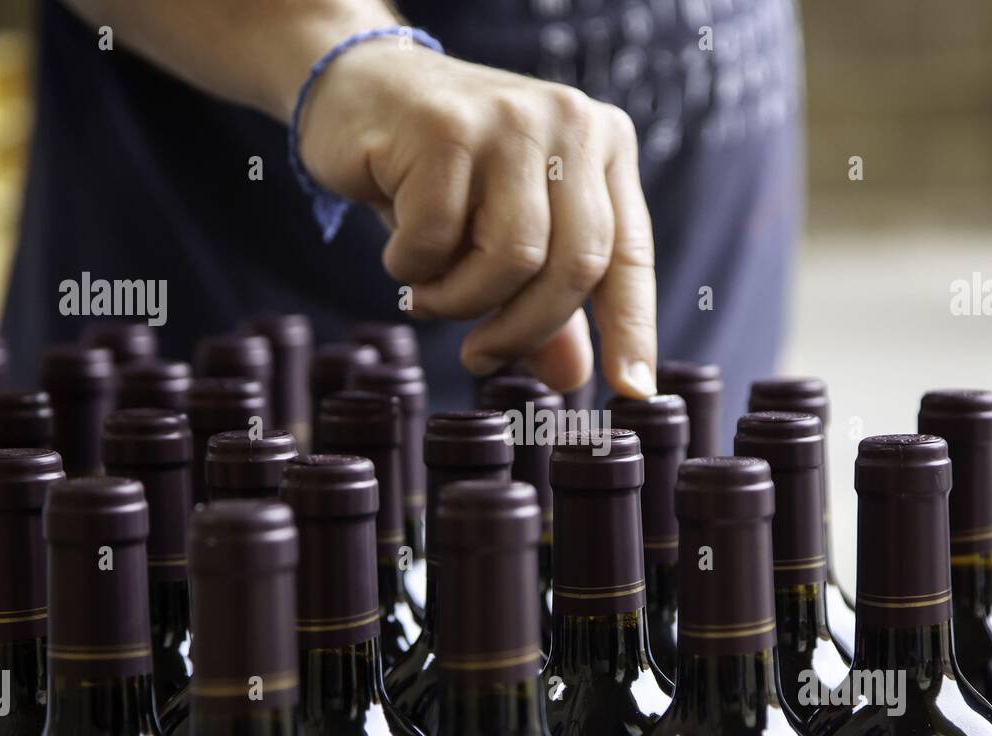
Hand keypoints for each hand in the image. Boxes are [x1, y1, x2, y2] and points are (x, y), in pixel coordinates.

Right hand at [296, 39, 656, 396]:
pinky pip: (438, 238)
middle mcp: (569, 124)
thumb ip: (541, 298)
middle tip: (480, 358)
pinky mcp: (444, 128)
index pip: (629, 255)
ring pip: (511, 258)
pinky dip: (412, 267)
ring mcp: (509, 120)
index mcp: (603, 146)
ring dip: (460, 301)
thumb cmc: (440, 170)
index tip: (630, 390)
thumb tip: (570, 377)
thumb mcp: (500, 233)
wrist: (359, 89)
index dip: (632, 329)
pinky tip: (400, 252)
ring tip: (427, 296)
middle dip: (523, 330)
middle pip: (575, 264)